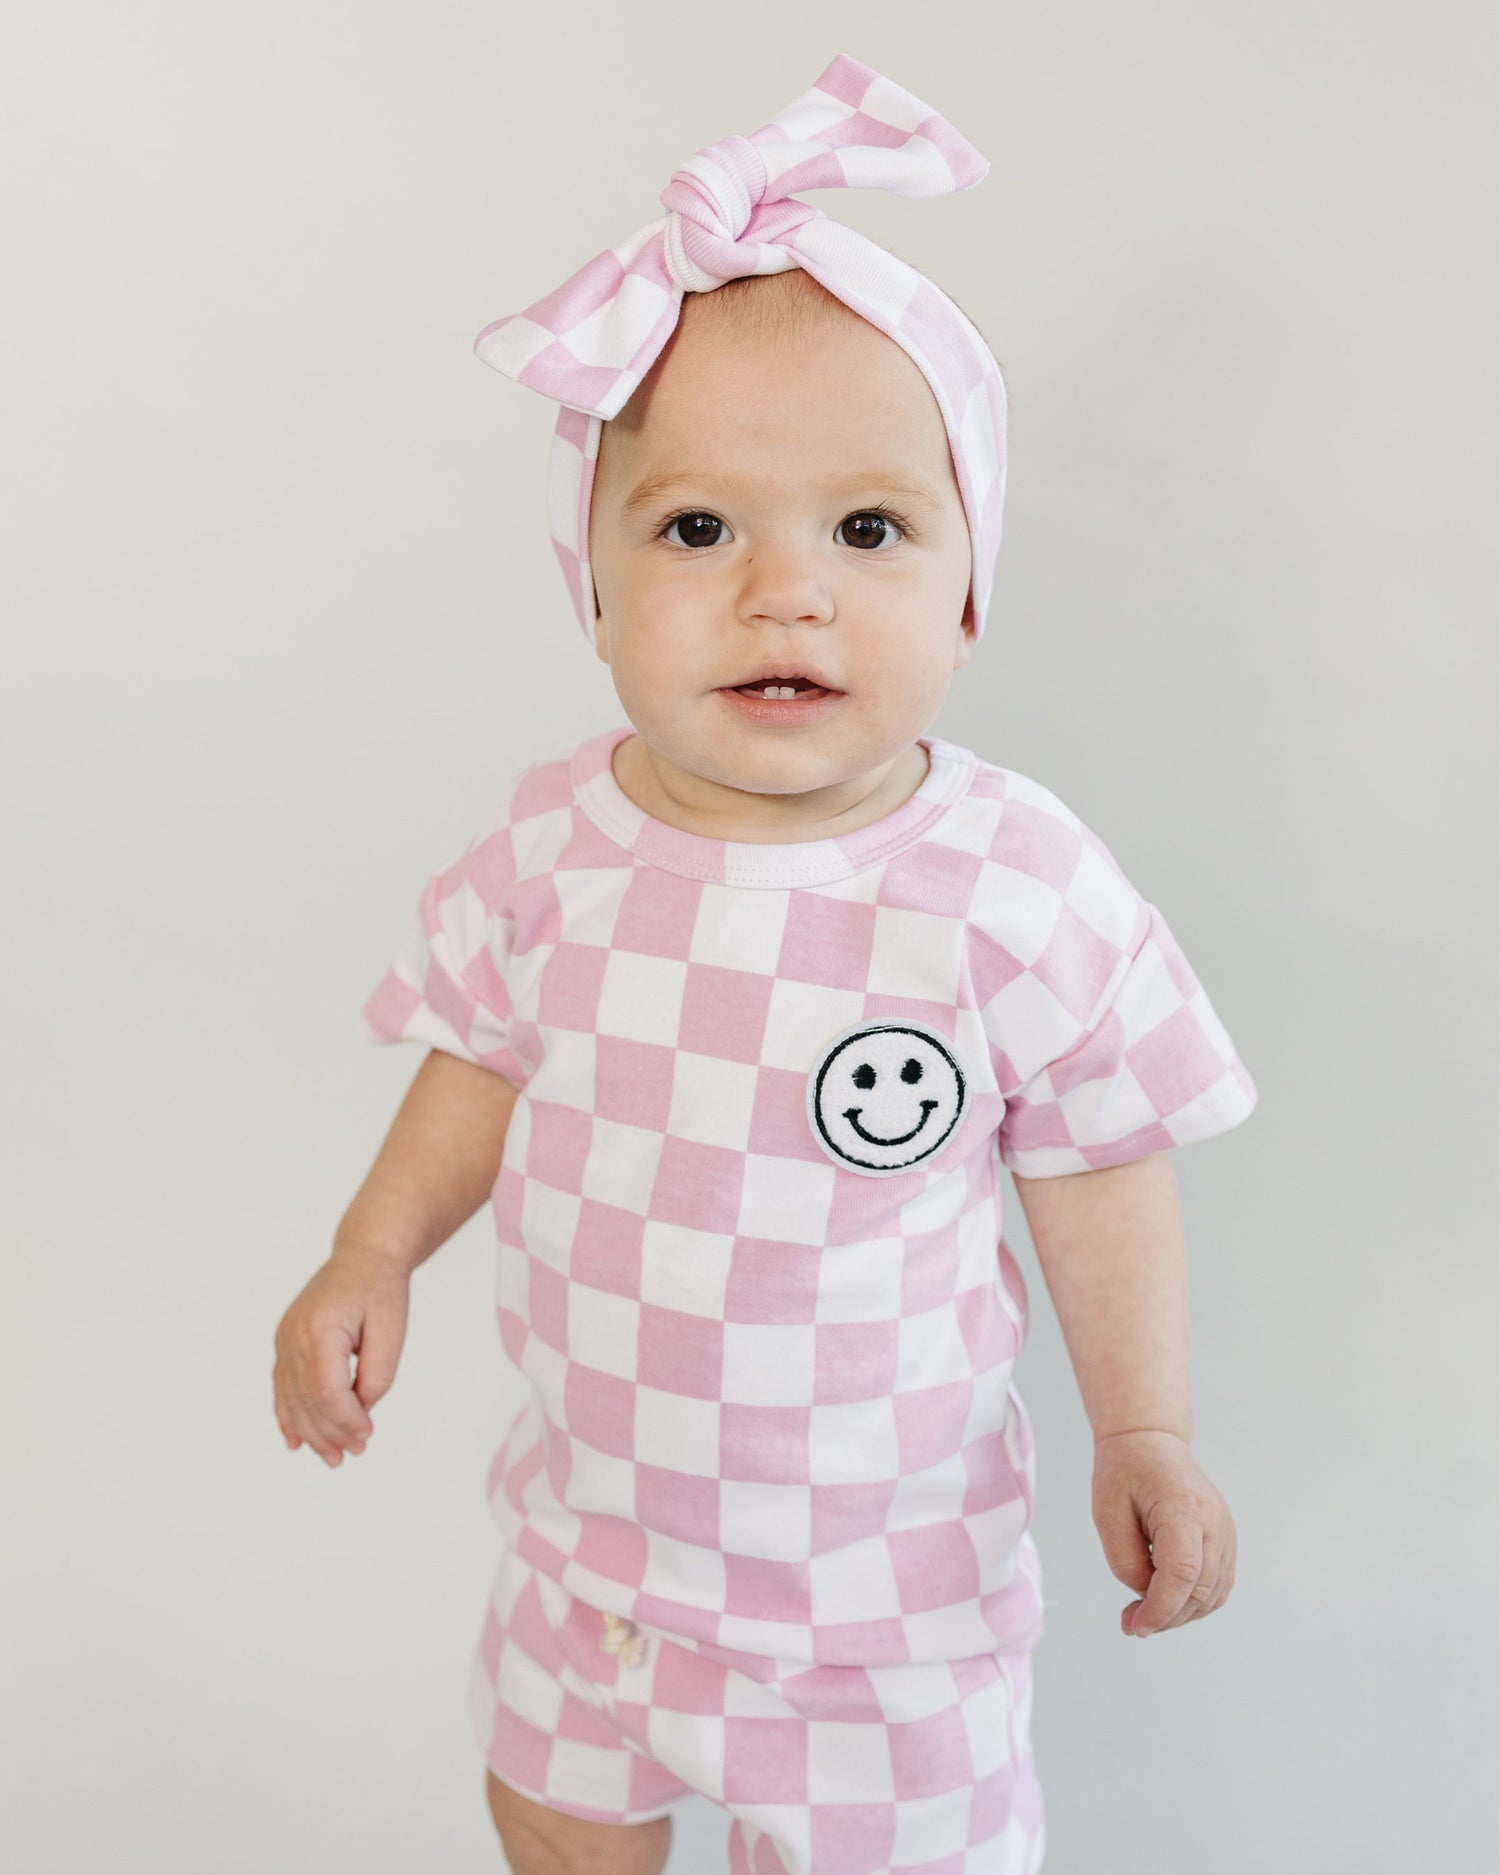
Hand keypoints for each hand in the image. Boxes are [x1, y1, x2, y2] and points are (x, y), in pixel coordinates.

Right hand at [272, 1246, 410, 1467]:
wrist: (364, 1257)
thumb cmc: (380, 1290)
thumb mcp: (391, 1332)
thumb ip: (377, 1377)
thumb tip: (360, 1412)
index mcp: (320, 1329)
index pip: (328, 1392)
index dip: (346, 1421)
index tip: (367, 1436)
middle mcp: (293, 1335)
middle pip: (307, 1400)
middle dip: (331, 1433)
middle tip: (354, 1453)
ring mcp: (284, 1339)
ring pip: (291, 1399)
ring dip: (310, 1433)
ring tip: (332, 1457)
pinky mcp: (285, 1343)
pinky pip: (281, 1387)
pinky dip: (288, 1416)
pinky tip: (296, 1441)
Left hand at [1091, 1429, 1236, 1637]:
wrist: (1150, 1442)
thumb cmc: (1124, 1472)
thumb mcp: (1107, 1513)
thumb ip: (1126, 1562)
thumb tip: (1148, 1599)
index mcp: (1183, 1507)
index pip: (1183, 1572)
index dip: (1161, 1608)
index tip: (1135, 1626)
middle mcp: (1215, 1521)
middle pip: (1200, 1590)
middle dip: (1166, 1617)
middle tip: (1130, 1623)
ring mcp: (1226, 1532)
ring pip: (1213, 1595)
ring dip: (1180, 1614)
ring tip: (1143, 1612)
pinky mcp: (1226, 1541)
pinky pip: (1217, 1586)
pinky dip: (1193, 1602)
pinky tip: (1165, 1600)